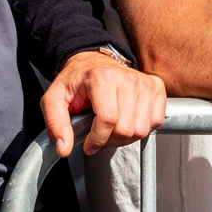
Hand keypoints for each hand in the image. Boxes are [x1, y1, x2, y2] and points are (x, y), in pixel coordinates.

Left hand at [42, 50, 166, 156]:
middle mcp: (127, 78)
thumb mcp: (55, 99)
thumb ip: (55, 124)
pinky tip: (127, 119)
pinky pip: (155, 121)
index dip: (97, 139)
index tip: (89, 143)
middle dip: (109, 140)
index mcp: (102, 78)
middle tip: (99, 134)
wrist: (93, 62)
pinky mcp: (156, 87)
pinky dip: (141, 127)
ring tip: (112, 127)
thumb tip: (63, 148)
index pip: (108, 120)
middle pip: (126, 129)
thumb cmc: (76, 81)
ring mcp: (144, 83)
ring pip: (141, 130)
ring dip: (125, 136)